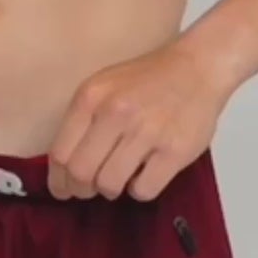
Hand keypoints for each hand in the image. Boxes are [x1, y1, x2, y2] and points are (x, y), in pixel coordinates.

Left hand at [46, 40, 231, 200]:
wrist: (198, 67)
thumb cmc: (148, 80)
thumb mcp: (104, 87)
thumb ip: (83, 121)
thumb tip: (64, 168)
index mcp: (92, 97)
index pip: (60, 153)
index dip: (58, 180)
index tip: (63, 189)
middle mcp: (116, 112)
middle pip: (81, 173)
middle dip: (81, 190)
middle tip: (90, 190)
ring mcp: (147, 132)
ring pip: (109, 184)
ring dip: (111, 190)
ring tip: (120, 179)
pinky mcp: (174, 151)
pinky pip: (143, 190)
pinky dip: (140, 189)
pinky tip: (145, 175)